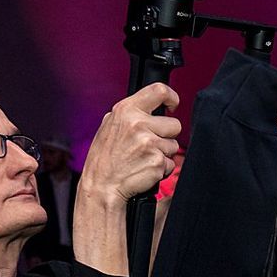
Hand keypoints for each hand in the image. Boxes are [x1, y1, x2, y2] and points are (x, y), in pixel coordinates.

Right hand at [80, 82, 181, 199]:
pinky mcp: (157, 161)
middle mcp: (138, 124)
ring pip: (174, 145)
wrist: (102, 185)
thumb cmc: (105, 157)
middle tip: (149, 144)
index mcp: (126, 110)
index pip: (158, 90)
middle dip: (166, 135)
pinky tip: (145, 168)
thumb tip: (150, 106)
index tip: (172, 105)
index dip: (172, 97)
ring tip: (143, 157)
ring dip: (163, 153)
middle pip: (175, 124)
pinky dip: (161, 168)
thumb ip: (130, 114)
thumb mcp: (110, 125)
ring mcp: (149, 143)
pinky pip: (171, 163)